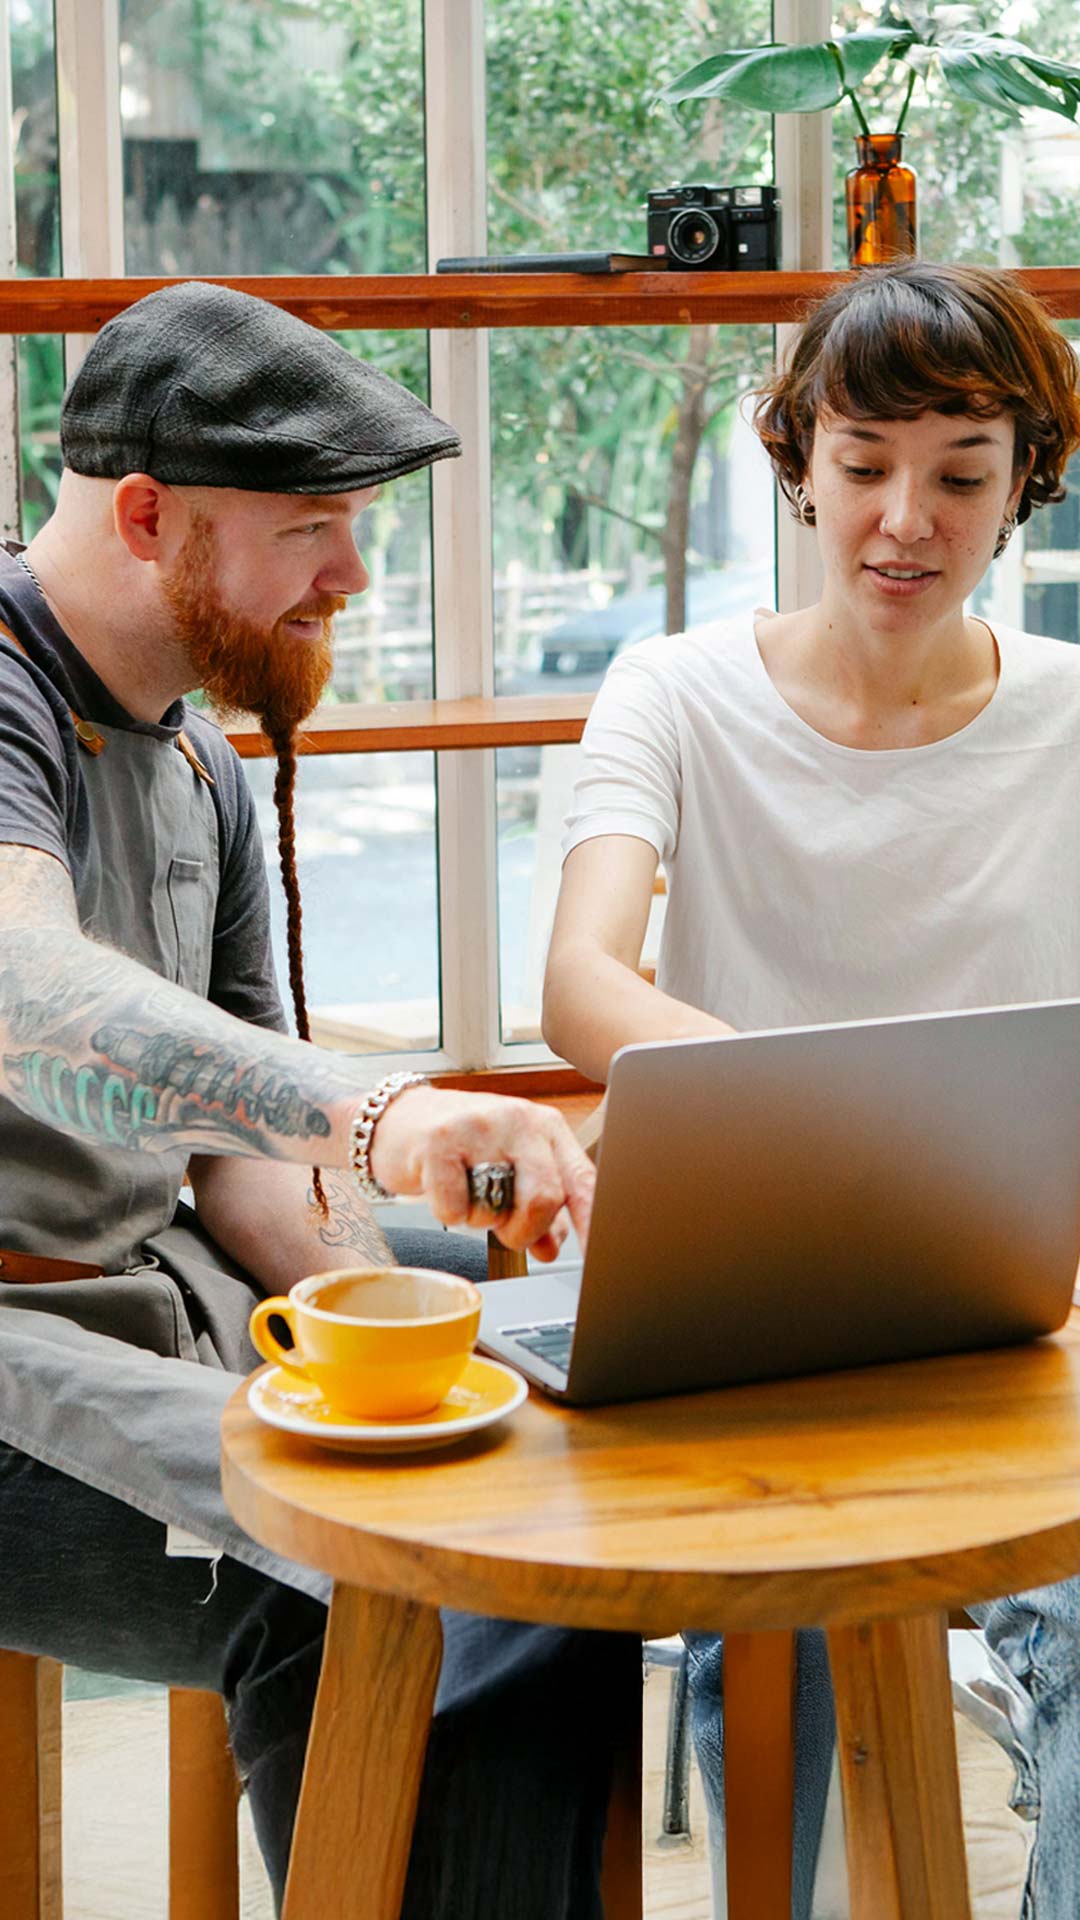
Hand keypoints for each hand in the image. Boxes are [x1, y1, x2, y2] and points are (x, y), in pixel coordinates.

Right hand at [368, 1085, 593, 1260]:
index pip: (584, 1181)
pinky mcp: (439, 1142)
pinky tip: (443, 1190)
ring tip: (469, 1194)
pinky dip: (449, 1214)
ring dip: (482, 1220)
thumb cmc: (463, 1147)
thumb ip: (538, 1207)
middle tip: (506, 1229)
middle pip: (546, 1198)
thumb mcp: (509, 1169)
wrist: (398, 1120)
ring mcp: (479, 1127)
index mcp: (547, 1128)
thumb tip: (553, 1246)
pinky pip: (455, 1208)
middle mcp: (519, 1120)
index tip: (602, 1260)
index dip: (593, 1225)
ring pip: (499, 1207)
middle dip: (525, 1230)